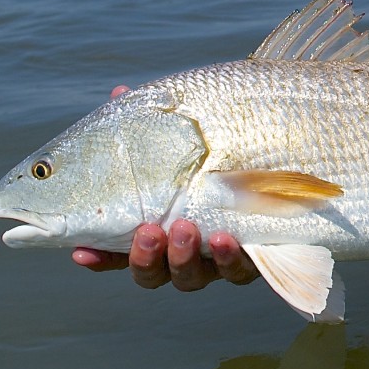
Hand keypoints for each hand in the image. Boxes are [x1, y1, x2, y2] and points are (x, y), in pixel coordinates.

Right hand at [68, 85, 261, 290]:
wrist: (287, 153)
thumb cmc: (221, 143)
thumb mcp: (185, 129)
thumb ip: (151, 120)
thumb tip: (120, 92)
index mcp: (155, 225)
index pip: (117, 250)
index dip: (99, 256)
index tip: (81, 252)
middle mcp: (180, 249)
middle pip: (152, 272)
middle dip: (145, 256)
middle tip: (148, 230)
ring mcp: (214, 258)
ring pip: (189, 277)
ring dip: (181, 256)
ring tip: (184, 227)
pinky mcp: (252, 259)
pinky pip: (238, 272)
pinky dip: (229, 258)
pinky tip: (224, 237)